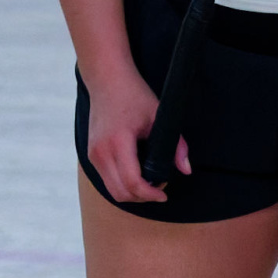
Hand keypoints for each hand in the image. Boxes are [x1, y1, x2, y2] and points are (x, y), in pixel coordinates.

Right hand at [86, 65, 189, 204]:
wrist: (107, 80)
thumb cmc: (133, 95)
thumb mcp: (159, 116)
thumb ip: (176, 146)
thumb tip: (186, 170)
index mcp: (118, 142)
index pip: (132, 182)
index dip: (150, 194)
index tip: (164, 194)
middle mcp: (101, 152)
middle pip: (121, 193)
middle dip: (142, 197)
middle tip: (159, 188)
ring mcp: (93, 154)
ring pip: (112, 190)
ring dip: (132, 193)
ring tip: (149, 183)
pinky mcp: (91, 154)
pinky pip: (106, 180)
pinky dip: (122, 184)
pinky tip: (136, 174)